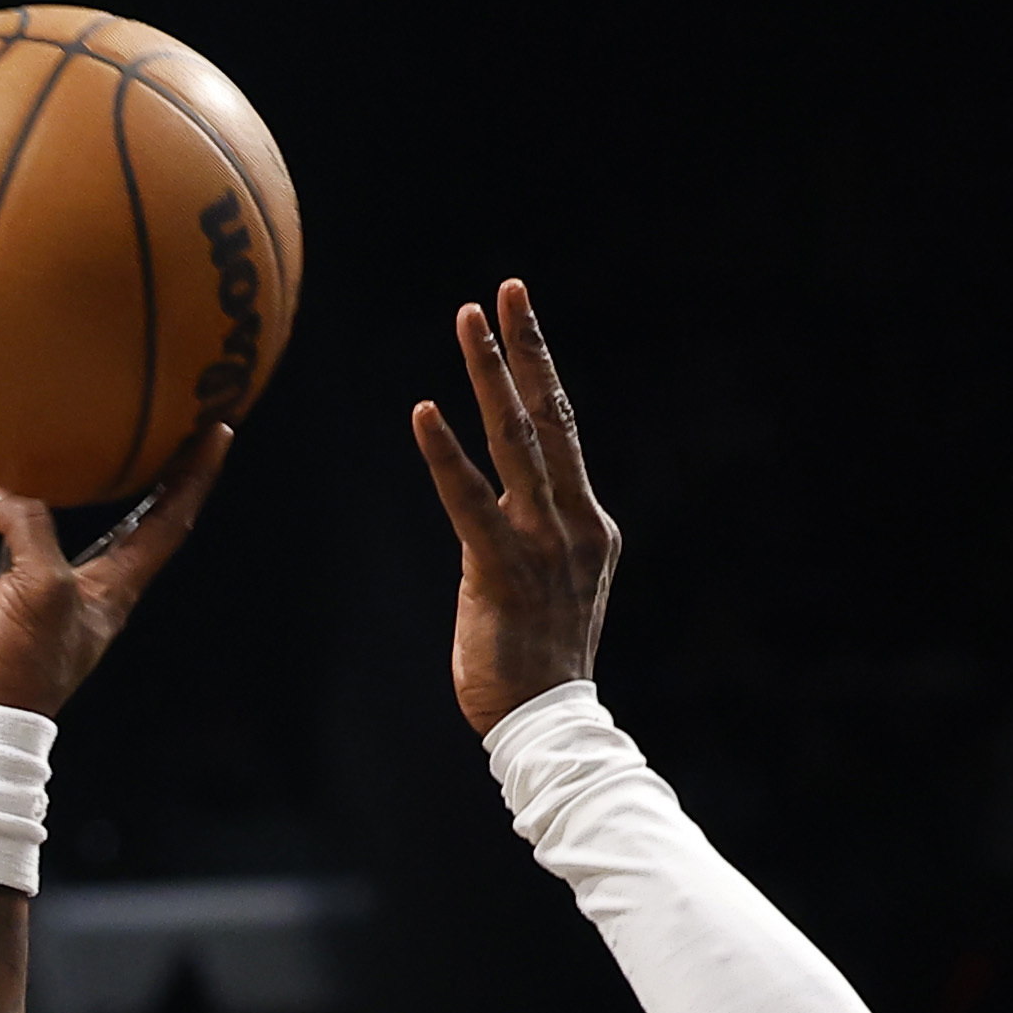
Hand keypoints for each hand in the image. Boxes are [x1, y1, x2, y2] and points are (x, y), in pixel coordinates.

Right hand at [0, 429, 231, 715]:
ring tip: (34, 449)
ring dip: (29, 496)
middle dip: (130, 476)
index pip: (167, 525)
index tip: (216, 431)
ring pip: (28, 533)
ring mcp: (17, 597)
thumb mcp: (44, 584)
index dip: (194, 478)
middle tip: (143, 426)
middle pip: (111, 522)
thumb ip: (30, 529)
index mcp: (110, 592)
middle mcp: (69, 590)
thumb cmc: (21, 664)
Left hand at [410, 278, 619, 732]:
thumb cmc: (539, 663)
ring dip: (490, 373)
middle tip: (506, 289)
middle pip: (551, 415)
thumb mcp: (553, 586)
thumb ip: (537, 539)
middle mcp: (573, 521)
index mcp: (589, 523)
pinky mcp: (502, 570)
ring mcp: (542, 544)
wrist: (546, 723)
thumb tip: (509, 509)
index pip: (563, 433)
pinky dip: (444, 454)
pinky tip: (423, 412)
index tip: (521, 319)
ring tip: (468, 318)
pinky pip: (468, 500)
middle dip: (526, 347)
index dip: (540, 372)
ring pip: (516, 440)